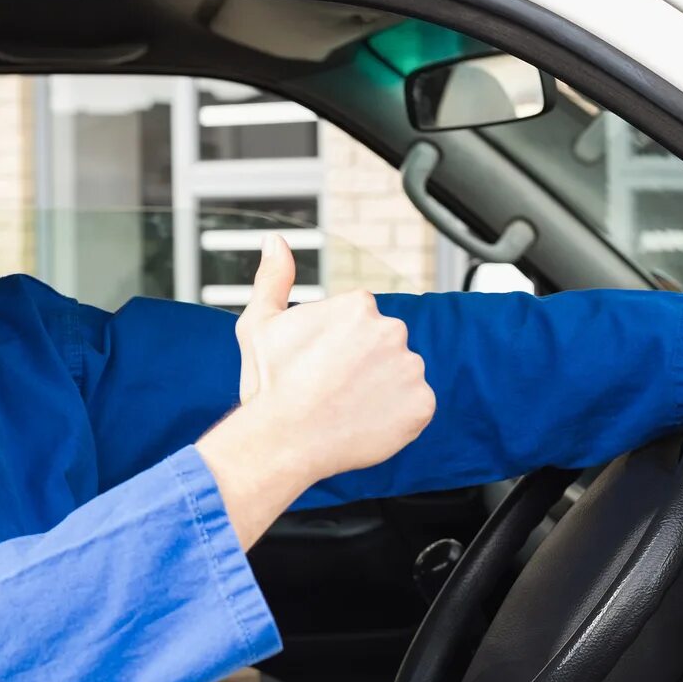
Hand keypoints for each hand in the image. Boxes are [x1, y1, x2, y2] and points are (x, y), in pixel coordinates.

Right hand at [199, 235, 434, 545]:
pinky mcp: (422, 406)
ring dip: (380, 390)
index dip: (335, 348)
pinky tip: (363, 423)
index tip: (318, 367)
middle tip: (330, 390)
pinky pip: (414, 408)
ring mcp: (410, 369)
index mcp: (359, 306)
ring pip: (399, 376)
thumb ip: (274, 277)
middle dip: (362, 365)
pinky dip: (395, 418)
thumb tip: (275, 240)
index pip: (359, 322)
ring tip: (345, 409)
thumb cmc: (269, 384)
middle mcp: (392, 329)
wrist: (283, 441)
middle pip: (382, 347)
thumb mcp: (260, 323)